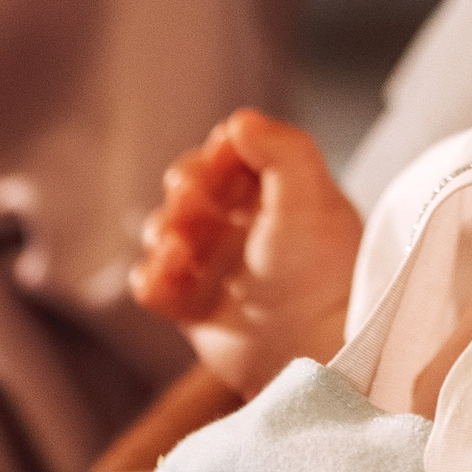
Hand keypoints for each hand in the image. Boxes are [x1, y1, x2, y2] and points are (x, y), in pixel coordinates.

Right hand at [133, 111, 361, 398]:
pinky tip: (168, 279)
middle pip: (190, 184)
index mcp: (281, 193)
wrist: (311, 351)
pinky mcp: (195, 307)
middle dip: (184, 188)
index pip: (233, 151)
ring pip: (164, 229)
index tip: (223, 161)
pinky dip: (151, 277)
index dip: (219, 152)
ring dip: (162, 231)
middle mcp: (247, 226)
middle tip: (193, 203)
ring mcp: (218, 266)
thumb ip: (283, 148)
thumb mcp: (311, 197)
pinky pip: (153, 282)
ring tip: (179, 251)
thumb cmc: (320, 273)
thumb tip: (240, 120)